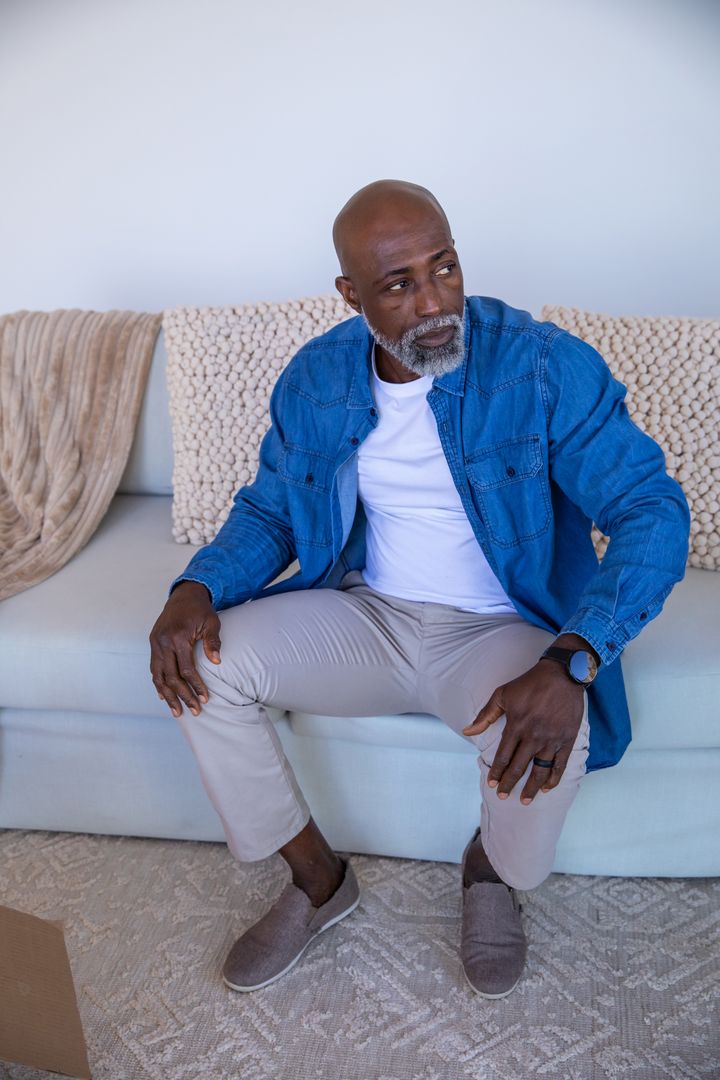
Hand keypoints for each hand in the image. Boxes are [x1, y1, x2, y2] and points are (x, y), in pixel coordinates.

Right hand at [149, 581, 220, 717]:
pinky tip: (163, 696)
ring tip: (177, 712)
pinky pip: (154, 668)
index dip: (196, 686)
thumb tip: (217, 662)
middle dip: (183, 696)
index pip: (187, 670)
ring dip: (167, 696)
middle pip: (171, 677)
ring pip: (158, 676)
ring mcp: (156, 643)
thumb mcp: (212, 622)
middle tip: (194, 711)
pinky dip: (158, 683)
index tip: (205, 699)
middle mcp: (164, 642)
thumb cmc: (201, 610)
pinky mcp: (153, 643)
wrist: (184, 595)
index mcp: (179, 637)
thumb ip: (213, 642)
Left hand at [462, 661, 583, 803]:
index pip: (503, 756)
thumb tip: (467, 731)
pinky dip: (554, 778)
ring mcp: (551, 739)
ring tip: (525, 800)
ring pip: (540, 770)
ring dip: (532, 787)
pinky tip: (547, 788)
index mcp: (516, 726)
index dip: (497, 772)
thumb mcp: (502, 695)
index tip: (492, 784)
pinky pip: (560, 764)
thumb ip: (485, 715)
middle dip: (509, 783)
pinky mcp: (567, 739)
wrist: (562, 675)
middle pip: (519, 767)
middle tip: (503, 796)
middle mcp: (533, 736)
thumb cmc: (529, 683)